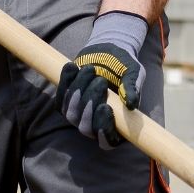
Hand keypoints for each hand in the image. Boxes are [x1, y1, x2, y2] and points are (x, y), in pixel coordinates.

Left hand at [57, 11, 148, 148]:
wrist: (109, 51)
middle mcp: (96, 124)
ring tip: (90, 69)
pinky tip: (73, 67)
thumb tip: (132, 104)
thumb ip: (133, 88)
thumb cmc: (124, 66)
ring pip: (70, 113)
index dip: (104, 131)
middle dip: (90, 104)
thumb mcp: (134, 73)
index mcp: (117, 124)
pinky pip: (60, 98)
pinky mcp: (67, 101)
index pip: (108, 141)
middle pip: (85, 127)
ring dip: (78, 89)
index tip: (105, 107)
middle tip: (101, 81)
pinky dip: (66, 82)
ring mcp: (79, 114)